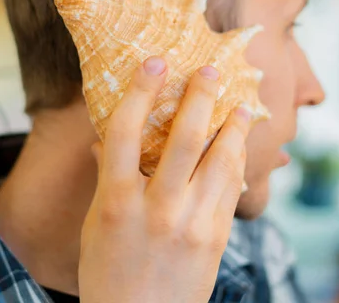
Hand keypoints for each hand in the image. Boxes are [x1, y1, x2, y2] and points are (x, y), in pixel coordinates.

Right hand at [78, 56, 250, 302]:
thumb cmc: (108, 274)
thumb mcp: (95, 226)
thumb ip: (106, 179)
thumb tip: (105, 141)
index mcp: (116, 203)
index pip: (125, 133)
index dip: (139, 91)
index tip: (153, 62)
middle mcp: (157, 209)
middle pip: (183, 139)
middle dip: (199, 97)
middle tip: (209, 70)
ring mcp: (192, 224)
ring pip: (220, 161)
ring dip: (234, 128)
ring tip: (243, 105)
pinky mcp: (217, 238)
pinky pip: (232, 190)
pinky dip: (238, 162)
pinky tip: (241, 147)